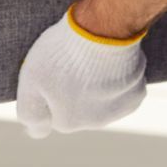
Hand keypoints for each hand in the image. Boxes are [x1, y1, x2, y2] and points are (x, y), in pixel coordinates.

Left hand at [15, 7, 148, 138]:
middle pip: (78, 108)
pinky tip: (110, 62)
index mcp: (66, 122)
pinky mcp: (135, 96)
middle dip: (73, 90)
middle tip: (71, 63)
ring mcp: (117, 111)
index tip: (51, 71)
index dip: (49, 90)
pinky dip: (117, 80)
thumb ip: (30, 112)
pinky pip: (122, 91)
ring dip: (96, 86)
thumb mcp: (31, 81)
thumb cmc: (63, 54)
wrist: (103, 33)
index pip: (52, 111)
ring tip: (91, 60)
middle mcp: (93, 124)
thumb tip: (34, 133)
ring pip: (101, 100)